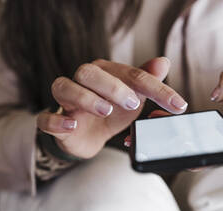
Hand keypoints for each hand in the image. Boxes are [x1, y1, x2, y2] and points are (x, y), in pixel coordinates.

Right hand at [37, 57, 187, 158]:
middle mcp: (82, 82)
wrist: (87, 137)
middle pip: (89, 73)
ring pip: (64, 87)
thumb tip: (163, 61)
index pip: (130, 74)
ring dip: (85, 98)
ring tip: (105, 110)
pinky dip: (56, 121)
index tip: (177, 105)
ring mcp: (66, 102)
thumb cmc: (110, 113)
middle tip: (133, 102)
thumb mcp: (133, 99)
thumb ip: (146, 81)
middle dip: (112, 86)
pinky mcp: (54, 121)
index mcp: (104, 74)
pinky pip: (45, 118)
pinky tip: (72, 125)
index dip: (156, 88)